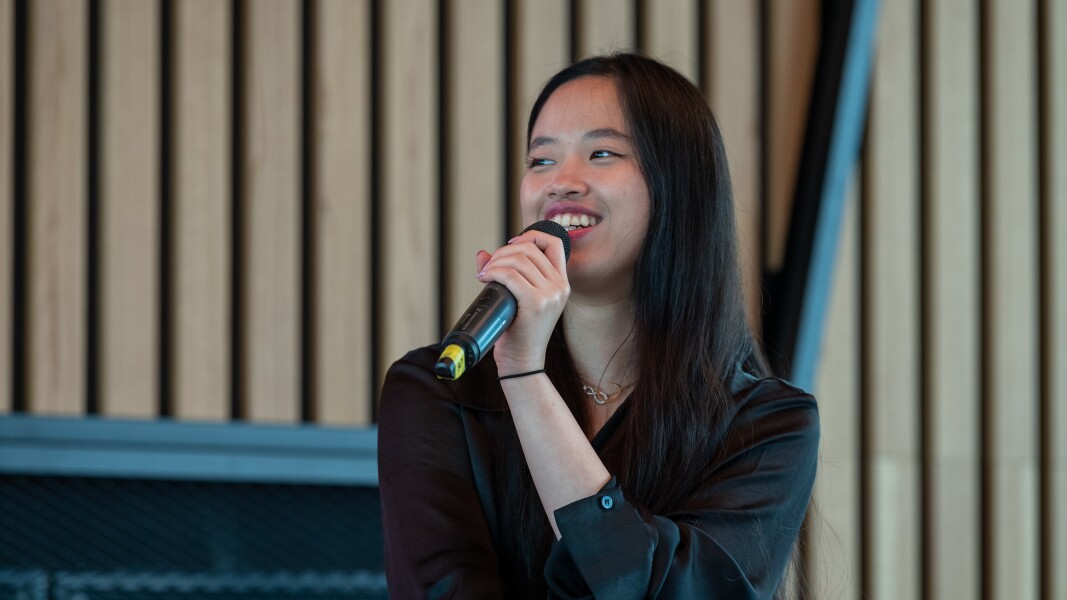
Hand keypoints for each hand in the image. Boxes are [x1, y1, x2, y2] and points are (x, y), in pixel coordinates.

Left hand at [474, 229, 569, 374]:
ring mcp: (550, 294)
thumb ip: (504, 274)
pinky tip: (484, 279)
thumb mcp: (516, 299)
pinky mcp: (536, 303)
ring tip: (484, 274)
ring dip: (495, 262)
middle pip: (530, 248)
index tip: (511, 245)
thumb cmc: (517, 333)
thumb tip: (482, 254)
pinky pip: (511, 275)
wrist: (522, 362)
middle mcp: (560, 286)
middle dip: (504, 251)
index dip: (531, 236)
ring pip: (519, 259)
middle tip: (489, 267)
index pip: (554, 243)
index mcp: (561, 283)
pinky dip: (493, 272)